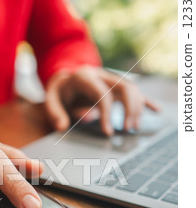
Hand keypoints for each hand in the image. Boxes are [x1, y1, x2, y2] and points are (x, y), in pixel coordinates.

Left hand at [45, 66, 159, 134]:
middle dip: (130, 108)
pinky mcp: (116, 84)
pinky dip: (145, 101)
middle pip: (124, 87)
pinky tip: (156, 110)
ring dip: (137, 108)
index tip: (108, 132)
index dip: (106, 114)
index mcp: (84, 77)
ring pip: (132, 89)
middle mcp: (101, 74)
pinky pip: (134, 91)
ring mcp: (111, 78)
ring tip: (133, 128)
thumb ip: (56, 113)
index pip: (102, 94)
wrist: (63, 79)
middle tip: (128, 130)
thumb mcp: (51, 101)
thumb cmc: (58, 93)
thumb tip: (63, 126)